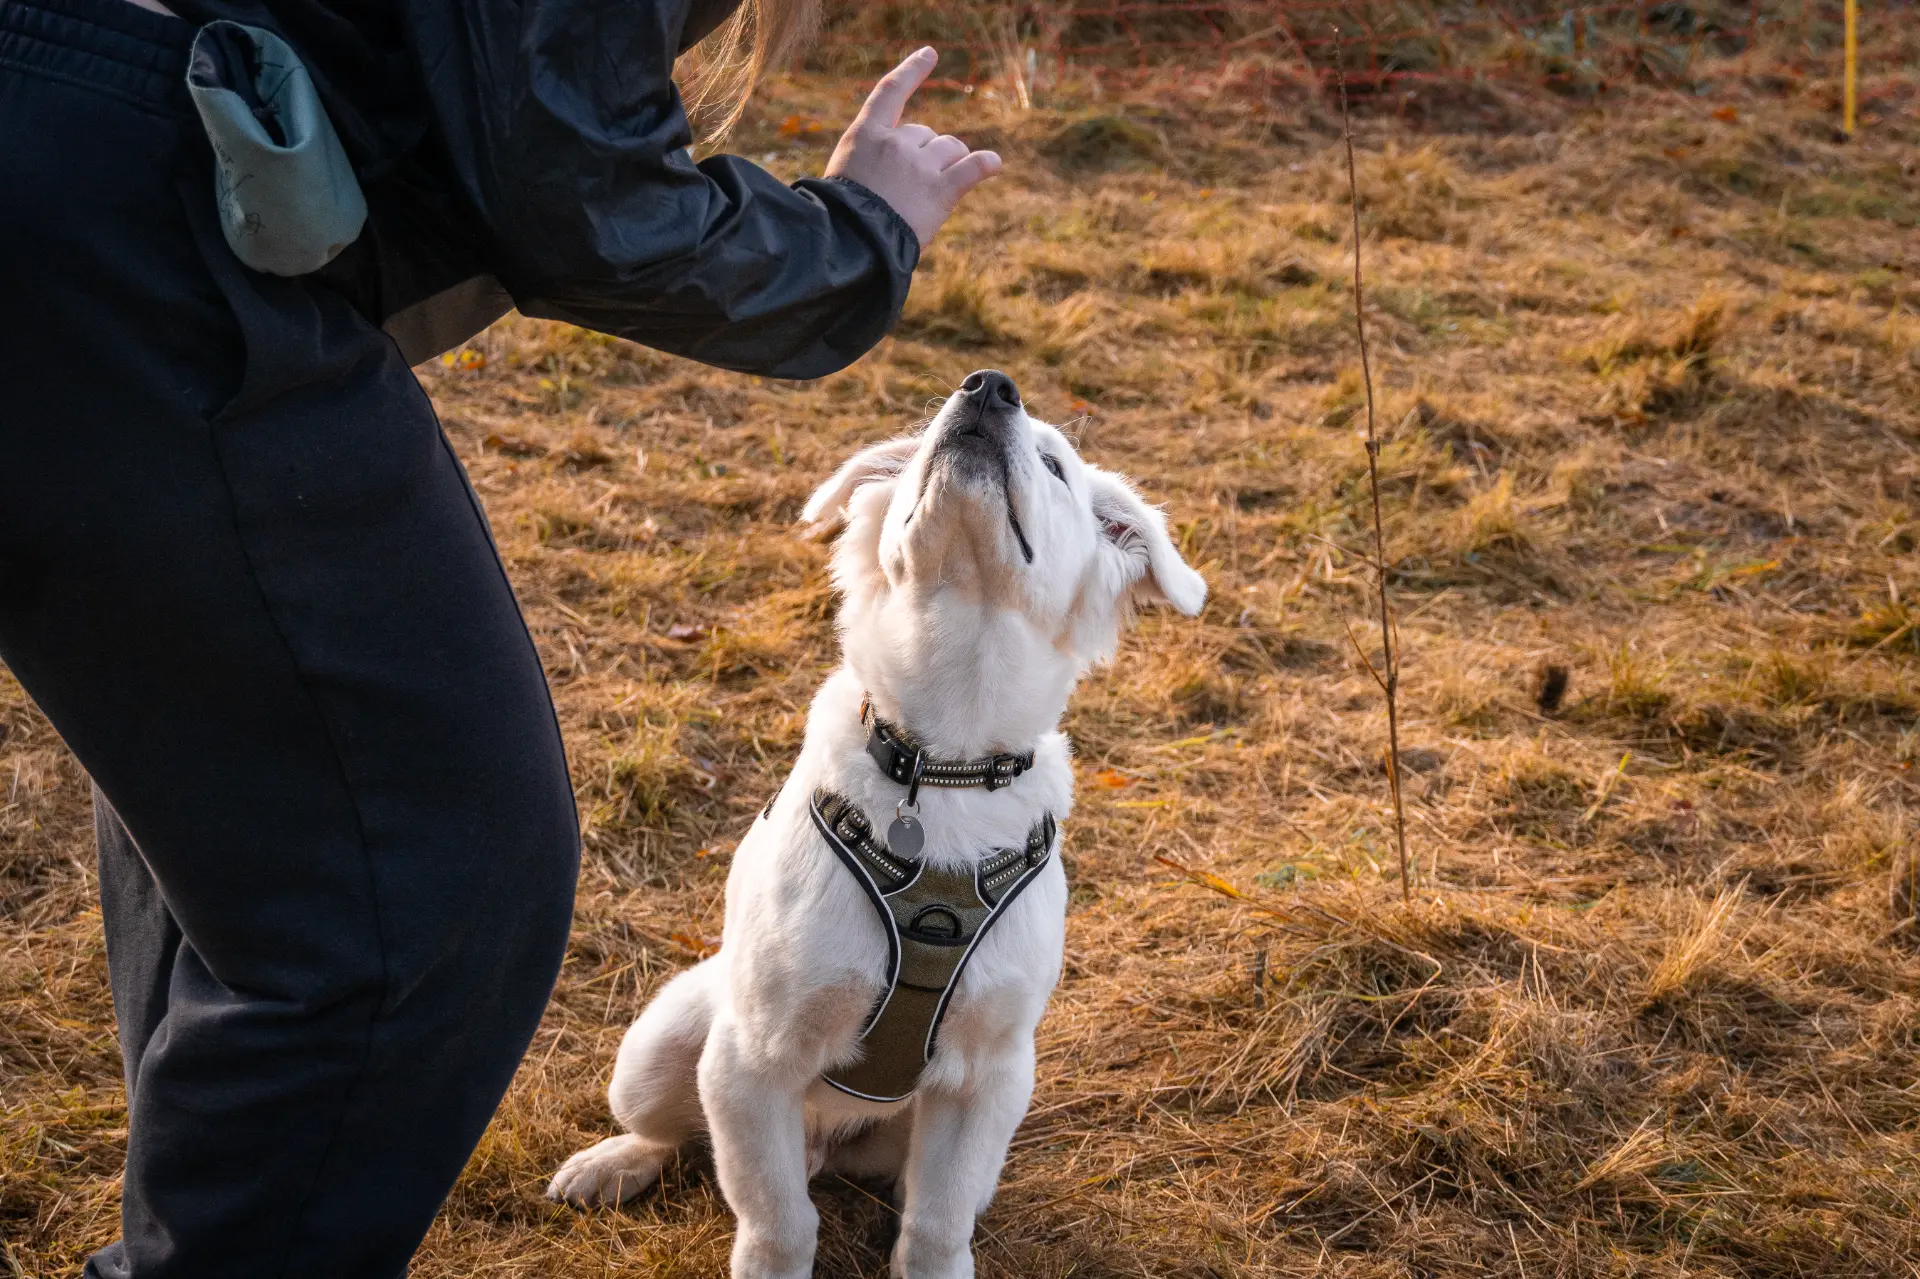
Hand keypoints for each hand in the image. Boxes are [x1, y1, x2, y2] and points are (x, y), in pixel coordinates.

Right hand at [825, 47, 1001, 248]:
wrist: (849, 243)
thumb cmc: (841, 216)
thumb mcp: (845, 174)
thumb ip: (873, 158)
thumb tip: (905, 164)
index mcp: (866, 135)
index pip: (891, 92)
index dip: (912, 71)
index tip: (931, 54)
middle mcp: (896, 143)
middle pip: (927, 133)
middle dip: (926, 154)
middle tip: (910, 188)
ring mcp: (919, 166)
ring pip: (951, 149)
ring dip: (950, 163)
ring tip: (933, 192)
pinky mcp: (940, 191)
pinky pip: (972, 168)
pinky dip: (985, 164)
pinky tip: (994, 164)